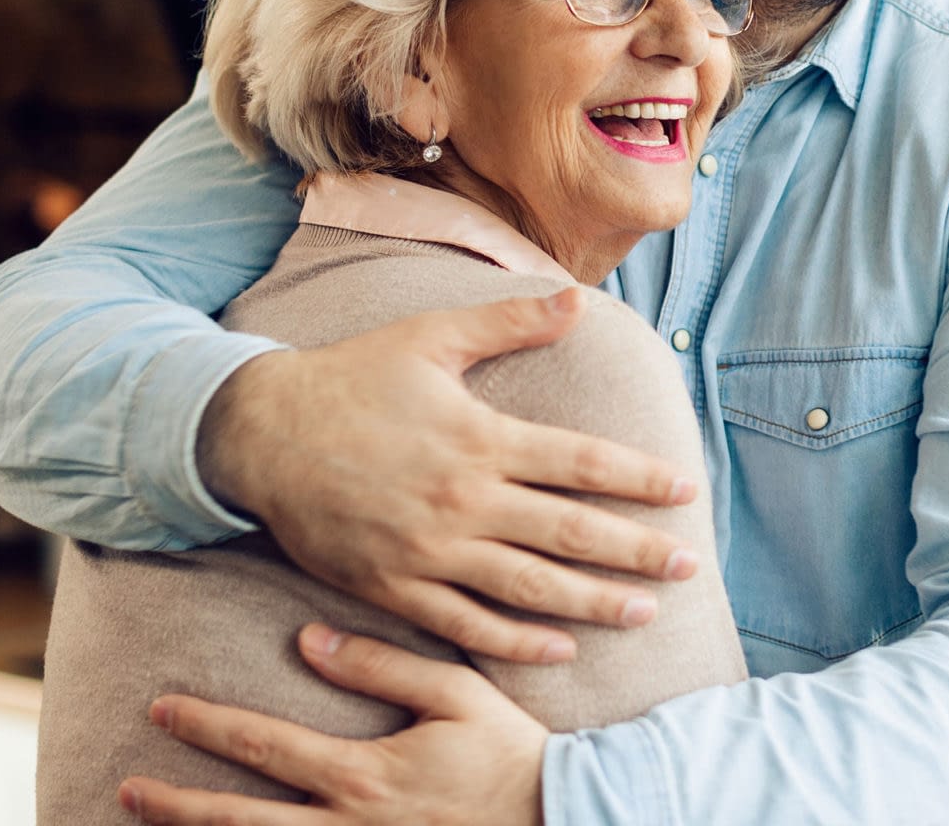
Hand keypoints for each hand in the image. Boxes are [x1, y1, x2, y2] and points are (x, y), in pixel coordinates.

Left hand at [119, 625, 545, 825]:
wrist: (560, 818)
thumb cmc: (509, 752)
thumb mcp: (455, 692)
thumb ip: (380, 665)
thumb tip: (308, 640)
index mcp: (363, 774)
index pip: (263, 746)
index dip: (206, 727)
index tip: (161, 709)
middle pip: (240, 822)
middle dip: (178, 805)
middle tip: (127, 788)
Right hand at [198, 288, 702, 662]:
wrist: (259, 432)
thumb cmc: (351, 377)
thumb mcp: (431, 337)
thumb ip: (509, 322)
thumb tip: (578, 299)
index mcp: (479, 437)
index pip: (580, 463)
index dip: (639, 479)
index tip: (685, 491)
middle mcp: (462, 499)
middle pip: (569, 533)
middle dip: (637, 551)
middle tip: (690, 566)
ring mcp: (428, 550)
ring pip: (528, 587)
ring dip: (593, 603)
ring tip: (646, 612)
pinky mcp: (393, 587)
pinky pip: (465, 625)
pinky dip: (516, 641)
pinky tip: (559, 649)